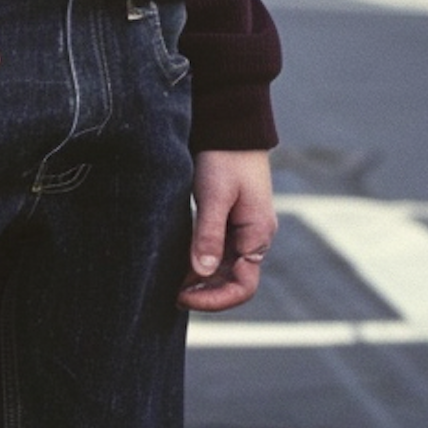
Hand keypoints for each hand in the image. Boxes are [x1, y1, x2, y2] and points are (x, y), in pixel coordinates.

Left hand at [178, 149, 276, 310]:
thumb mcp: (214, 196)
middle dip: (204, 293)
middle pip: (232, 282)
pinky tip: (178, 265)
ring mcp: (243, 231)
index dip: (215, 300)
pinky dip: (199, 264)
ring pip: (223, 270)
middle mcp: (254, 238)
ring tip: (170, 283)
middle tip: (171, 294)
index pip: (243, 286)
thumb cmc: (224, 157)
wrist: (229, 127)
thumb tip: (203, 273)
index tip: (183, 296)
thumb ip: (209, 234)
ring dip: (200, 280)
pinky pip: (217, 253)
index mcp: (257, 235)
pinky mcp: (229, 222)